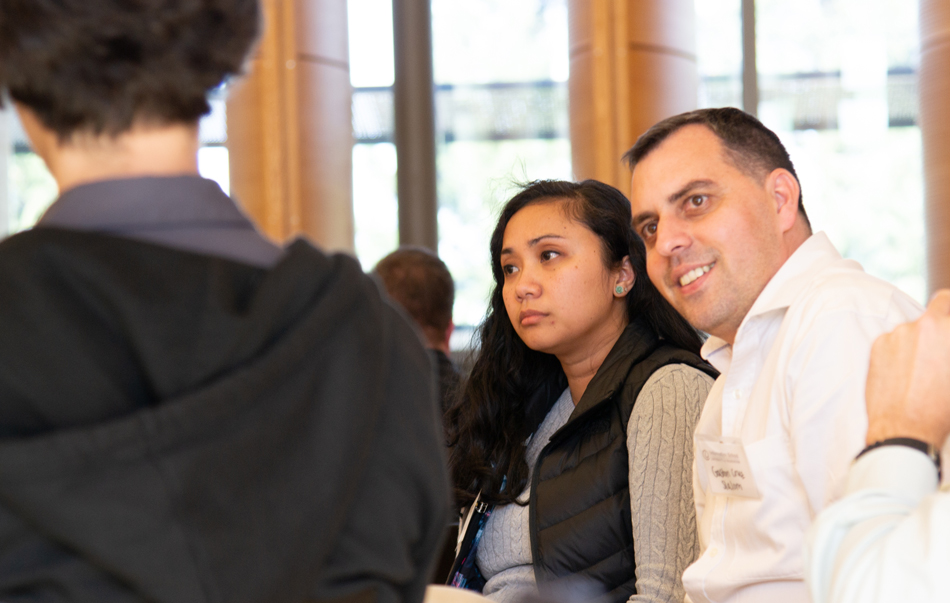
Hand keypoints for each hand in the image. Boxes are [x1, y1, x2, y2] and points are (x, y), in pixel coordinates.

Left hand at [865, 290, 949, 447]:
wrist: (904, 428)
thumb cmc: (941, 408)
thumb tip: (946, 349)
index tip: (947, 333)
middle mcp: (927, 324)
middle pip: (940, 304)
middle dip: (944, 318)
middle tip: (941, 342)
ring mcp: (899, 332)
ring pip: (915, 326)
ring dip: (920, 338)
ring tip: (922, 369)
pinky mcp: (878, 343)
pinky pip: (894, 339)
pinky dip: (900, 349)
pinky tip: (904, 373)